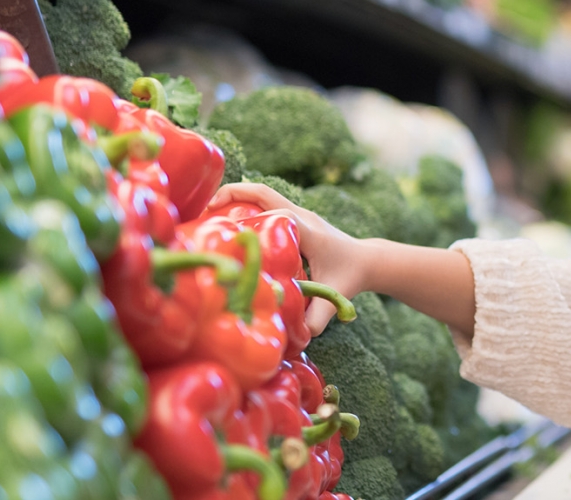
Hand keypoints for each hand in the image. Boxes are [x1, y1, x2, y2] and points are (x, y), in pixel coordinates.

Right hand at [209, 182, 365, 333]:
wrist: (367, 260)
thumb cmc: (351, 277)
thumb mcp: (336, 297)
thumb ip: (317, 317)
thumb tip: (295, 335)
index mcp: (309, 231)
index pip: (277, 216)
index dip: (249, 221)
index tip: (224, 233)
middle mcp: (301, 215)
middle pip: (263, 192)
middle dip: (231, 195)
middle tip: (203, 212)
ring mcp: (297, 212)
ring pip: (261, 193)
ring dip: (234, 197)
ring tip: (207, 214)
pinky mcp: (293, 216)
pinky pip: (264, 202)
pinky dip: (243, 205)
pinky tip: (225, 222)